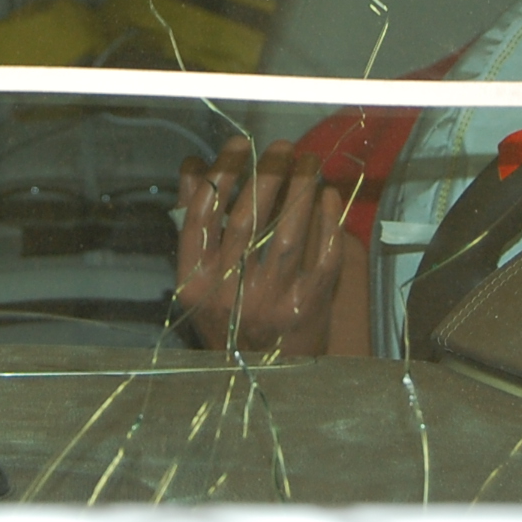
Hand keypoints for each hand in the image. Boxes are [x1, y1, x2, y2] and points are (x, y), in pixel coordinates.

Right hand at [175, 137, 343, 354]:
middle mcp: (229, 293)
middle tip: (282, 147)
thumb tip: (193, 167)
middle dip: (266, 174)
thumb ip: (194, 222)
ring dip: (299, 191)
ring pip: (287, 235)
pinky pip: (321, 257)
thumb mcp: (198, 277)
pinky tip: (328, 195)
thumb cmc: (227, 318)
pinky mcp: (306, 308)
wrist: (260, 376)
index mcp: (195, 281)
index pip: (203, 215)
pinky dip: (327, 222)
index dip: (221, 174)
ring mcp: (270, 302)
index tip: (239, 145)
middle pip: (247, 220)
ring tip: (308, 161)